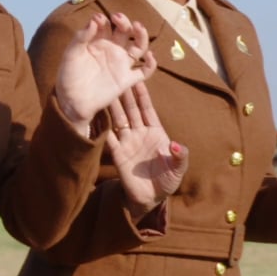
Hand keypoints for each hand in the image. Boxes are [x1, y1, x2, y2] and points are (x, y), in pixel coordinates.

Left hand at [53, 13, 156, 135]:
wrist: (72, 101)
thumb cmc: (68, 76)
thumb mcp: (71, 54)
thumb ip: (81, 37)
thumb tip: (94, 20)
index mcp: (97, 42)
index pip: (105, 26)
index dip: (103, 20)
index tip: (98, 19)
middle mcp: (111, 50)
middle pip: (124, 31)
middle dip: (123, 22)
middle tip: (117, 17)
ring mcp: (120, 64)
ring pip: (138, 46)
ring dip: (142, 35)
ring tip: (138, 26)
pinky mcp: (127, 79)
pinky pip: (144, 71)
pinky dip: (151, 64)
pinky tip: (149, 55)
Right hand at [106, 82, 186, 219]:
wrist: (150, 198)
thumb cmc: (167, 181)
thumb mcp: (178, 169)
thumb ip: (180, 156)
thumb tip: (176, 145)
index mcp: (156, 133)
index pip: (147, 110)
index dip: (143, 95)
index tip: (138, 79)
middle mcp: (139, 133)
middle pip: (131, 110)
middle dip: (125, 94)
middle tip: (118, 77)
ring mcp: (127, 142)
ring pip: (118, 119)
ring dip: (112, 106)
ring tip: (105, 90)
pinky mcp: (116, 153)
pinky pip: (108, 137)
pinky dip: (102, 126)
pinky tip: (96, 114)